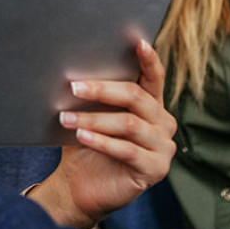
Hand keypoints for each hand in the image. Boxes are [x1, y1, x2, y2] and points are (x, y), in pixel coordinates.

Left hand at [28, 40, 176, 228]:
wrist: (81, 186)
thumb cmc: (86, 145)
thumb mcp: (90, 115)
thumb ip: (93, 96)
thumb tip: (75, 71)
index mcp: (151, 105)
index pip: (154, 78)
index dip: (149, 60)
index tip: (138, 42)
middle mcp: (163, 123)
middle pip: (136, 97)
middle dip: (102, 90)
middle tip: (73, 87)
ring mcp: (163, 147)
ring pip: (128, 124)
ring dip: (93, 119)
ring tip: (66, 118)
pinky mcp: (156, 169)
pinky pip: (127, 150)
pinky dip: (101, 142)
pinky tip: (81, 136)